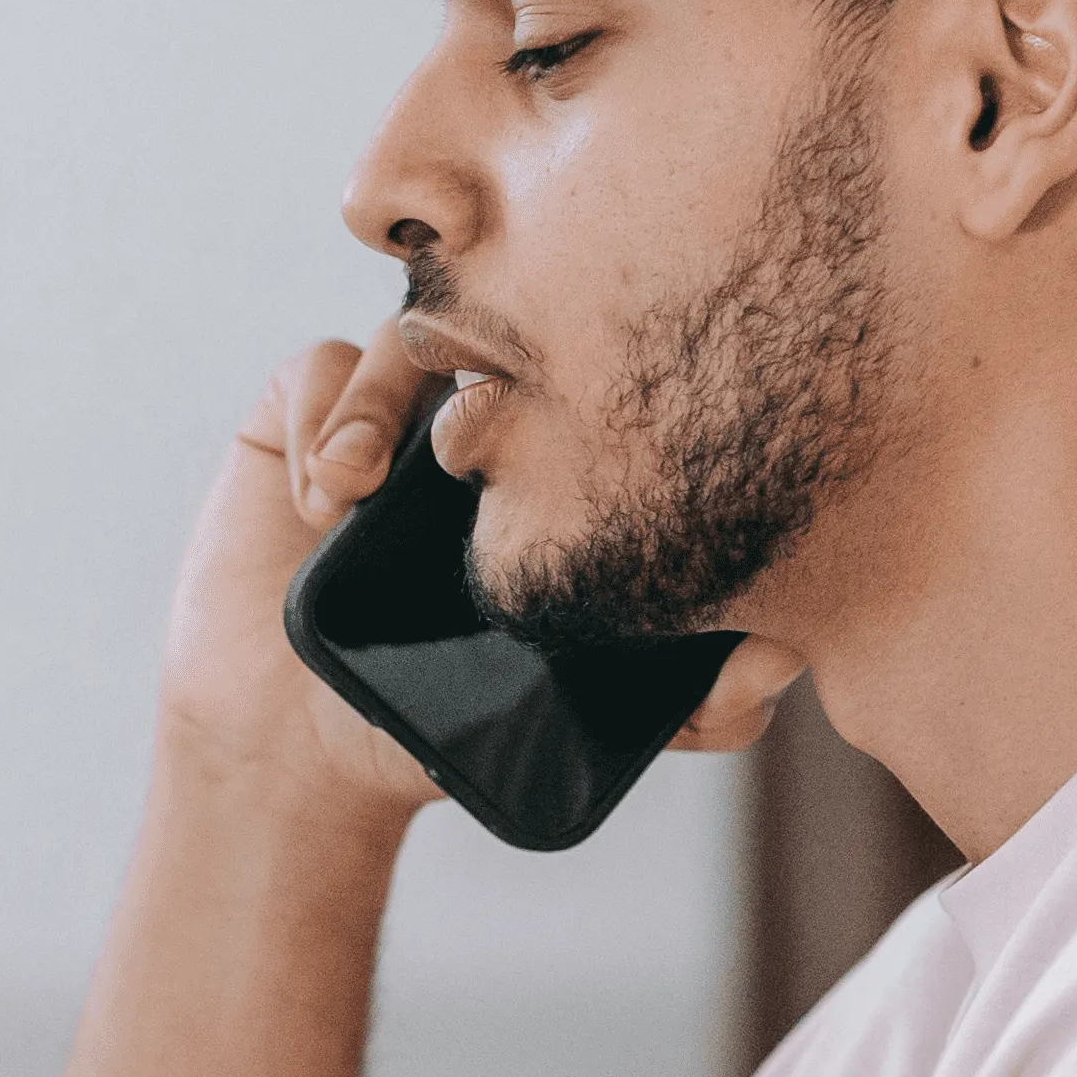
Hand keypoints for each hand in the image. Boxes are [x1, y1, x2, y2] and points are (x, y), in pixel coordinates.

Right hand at [159, 335, 800, 813]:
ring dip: (380, 401)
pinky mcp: (298, 410)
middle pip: (504, 327)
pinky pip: (317, 368)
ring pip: (406, 336)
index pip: (593, 381)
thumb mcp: (568, 724)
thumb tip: (782, 664)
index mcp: (554, 465)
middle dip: (486, 364)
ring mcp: (391, 408)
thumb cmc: (436, 725)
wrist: (294, 749)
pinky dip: (320, 422)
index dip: (594, 382)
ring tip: (356, 491)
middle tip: (469, 447)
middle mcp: (477, 416)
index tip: (587, 456)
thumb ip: (685, 711)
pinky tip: (319, 502)